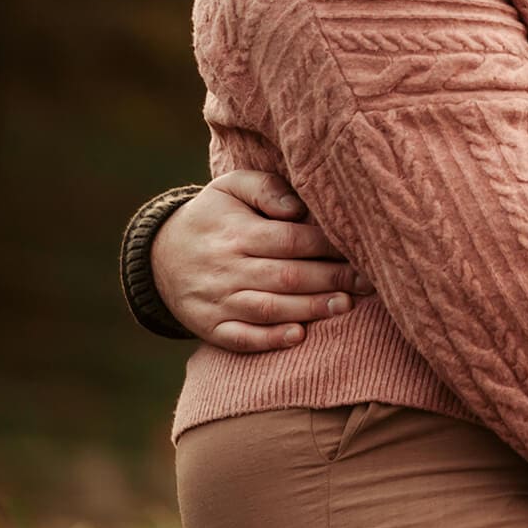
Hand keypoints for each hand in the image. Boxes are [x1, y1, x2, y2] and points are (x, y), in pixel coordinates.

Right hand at [153, 170, 373, 352]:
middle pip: (286, 275)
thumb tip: (297, 208)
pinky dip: (269, 340)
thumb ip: (267, 188)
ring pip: (268, 308)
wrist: (159, 253)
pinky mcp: (210, 327)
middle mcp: (227, 268)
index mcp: (238, 233)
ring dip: (309, 310)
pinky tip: (298, 337)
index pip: (291, 239)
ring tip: (345, 305)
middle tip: (368, 282)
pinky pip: (240, 338)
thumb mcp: (231, 187)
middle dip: (331, 279)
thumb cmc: (213, 215)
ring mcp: (217, 301)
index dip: (328, 245)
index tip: (362, 248)